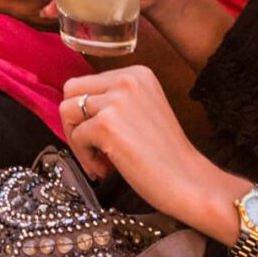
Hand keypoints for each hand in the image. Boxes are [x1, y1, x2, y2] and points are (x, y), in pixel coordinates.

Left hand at [61, 66, 237, 232]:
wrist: (190, 183)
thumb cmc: (166, 155)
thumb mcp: (141, 110)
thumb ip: (112, 100)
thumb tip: (71, 105)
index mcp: (137, 74)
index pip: (86, 83)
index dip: (86, 113)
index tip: (101, 136)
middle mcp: (127, 80)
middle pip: (71, 91)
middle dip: (73, 121)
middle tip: (91, 147)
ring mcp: (116, 101)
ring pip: (67, 111)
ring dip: (77, 140)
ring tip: (100, 160)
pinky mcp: (107, 125)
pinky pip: (76, 137)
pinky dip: (85, 157)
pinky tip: (106, 169)